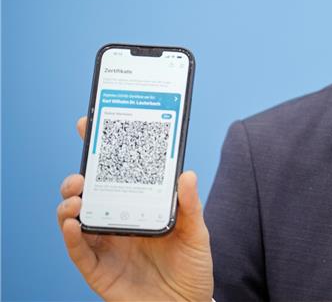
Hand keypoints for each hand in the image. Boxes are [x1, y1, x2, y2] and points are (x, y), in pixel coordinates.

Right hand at [57, 116, 213, 300]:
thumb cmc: (192, 268)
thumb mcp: (197, 232)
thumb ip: (190, 205)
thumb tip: (187, 173)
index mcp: (138, 206)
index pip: (116, 175)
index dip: (100, 151)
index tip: (89, 125)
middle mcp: (117, 222)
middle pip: (89, 193)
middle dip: (79, 176)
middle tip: (83, 170)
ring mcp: (105, 245)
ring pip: (75, 218)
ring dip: (70, 203)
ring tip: (77, 195)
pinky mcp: (98, 269)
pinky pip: (78, 252)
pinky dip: (71, 237)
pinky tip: (74, 223)